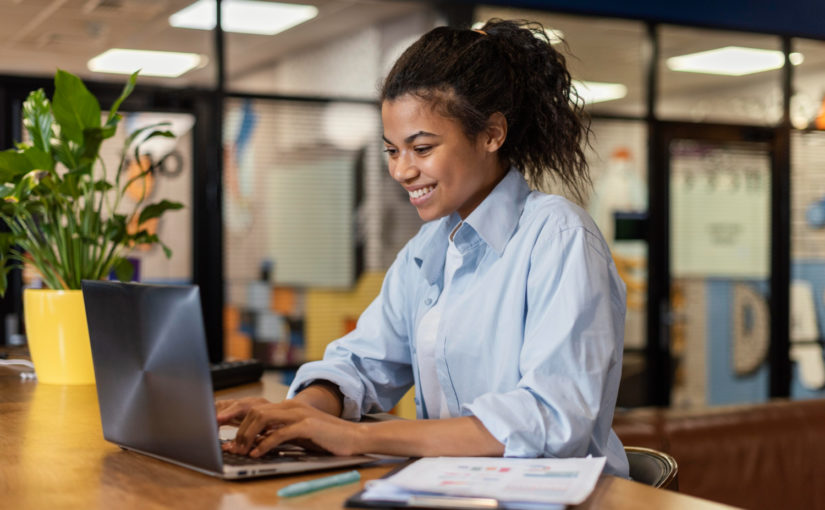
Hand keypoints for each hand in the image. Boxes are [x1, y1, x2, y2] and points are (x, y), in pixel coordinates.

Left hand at [223, 399, 363, 457]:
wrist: (354, 437)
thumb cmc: (327, 438)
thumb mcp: (298, 435)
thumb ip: (279, 434)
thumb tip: (257, 442)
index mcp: (289, 406)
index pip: (256, 409)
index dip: (239, 422)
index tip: (228, 437)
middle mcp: (292, 406)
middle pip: (255, 411)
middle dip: (238, 429)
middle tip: (231, 447)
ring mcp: (300, 414)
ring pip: (263, 418)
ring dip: (248, 436)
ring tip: (242, 451)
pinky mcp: (307, 425)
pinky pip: (279, 433)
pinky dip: (265, 444)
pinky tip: (258, 453)